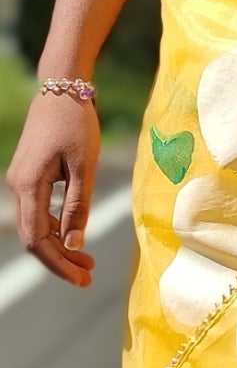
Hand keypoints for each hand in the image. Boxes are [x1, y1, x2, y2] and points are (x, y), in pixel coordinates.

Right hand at [6, 90, 98, 286]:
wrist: (62, 88)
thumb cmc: (76, 124)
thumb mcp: (85, 166)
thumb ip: (78, 206)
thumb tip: (75, 243)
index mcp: (28, 186)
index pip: (37, 240)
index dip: (58, 264)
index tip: (82, 279)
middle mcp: (17, 186)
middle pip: (34, 237)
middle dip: (60, 260)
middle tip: (89, 276)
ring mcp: (21, 181)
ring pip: (36, 225)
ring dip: (60, 245)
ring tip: (88, 261)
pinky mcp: (29, 175)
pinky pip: (39, 211)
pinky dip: (56, 227)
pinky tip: (75, 235)